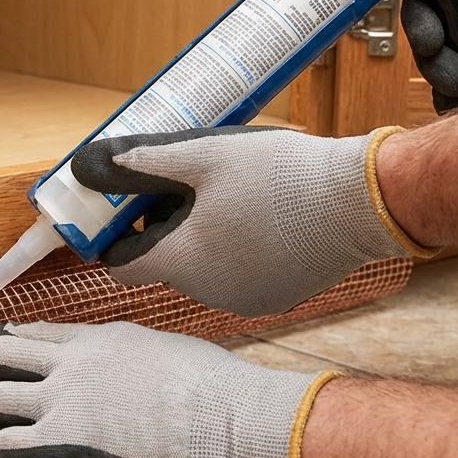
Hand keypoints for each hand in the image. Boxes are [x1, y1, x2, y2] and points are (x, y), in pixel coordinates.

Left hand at [0, 320, 337, 457]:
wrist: (233, 420)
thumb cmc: (218, 390)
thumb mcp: (167, 354)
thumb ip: (133, 357)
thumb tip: (130, 366)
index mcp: (100, 340)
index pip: (32, 332)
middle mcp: (73, 366)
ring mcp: (65, 405)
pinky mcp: (67, 448)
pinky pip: (5, 450)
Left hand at [69, 126, 429, 316]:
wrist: (362, 201)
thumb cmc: (282, 176)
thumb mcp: (205, 157)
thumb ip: (146, 163)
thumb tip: (96, 164)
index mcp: (184, 261)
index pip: (120, 268)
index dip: (113, 238)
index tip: (123, 210)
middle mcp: (208, 292)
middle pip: (163, 264)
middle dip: (163, 228)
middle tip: (183, 186)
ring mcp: (244, 301)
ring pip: (201, 271)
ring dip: (201, 239)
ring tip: (228, 197)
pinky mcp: (276, 299)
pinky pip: (237, 278)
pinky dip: (236, 254)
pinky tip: (259, 220)